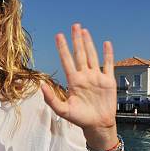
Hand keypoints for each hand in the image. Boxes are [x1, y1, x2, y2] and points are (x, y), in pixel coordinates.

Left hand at [42, 23, 117, 148]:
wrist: (97, 125)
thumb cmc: (79, 119)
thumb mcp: (62, 110)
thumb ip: (51, 99)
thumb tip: (41, 86)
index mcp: (73, 81)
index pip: (67, 60)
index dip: (63, 48)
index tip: (58, 36)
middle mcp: (84, 76)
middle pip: (80, 54)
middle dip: (76, 40)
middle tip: (74, 25)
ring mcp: (96, 77)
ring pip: (92, 56)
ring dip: (89, 43)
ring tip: (84, 31)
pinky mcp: (108, 81)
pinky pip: (108, 64)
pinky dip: (108, 54)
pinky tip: (106, 43)